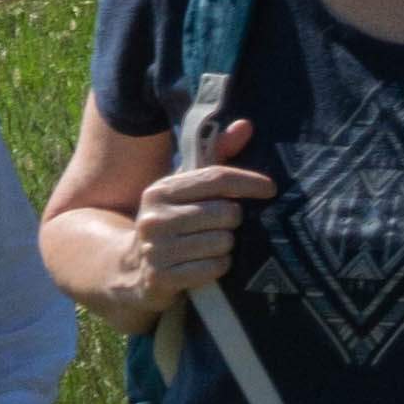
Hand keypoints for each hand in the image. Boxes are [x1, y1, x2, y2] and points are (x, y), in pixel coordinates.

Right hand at [118, 157, 268, 307]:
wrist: (132, 269)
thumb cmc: (174, 221)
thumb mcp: (189, 190)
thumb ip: (218, 156)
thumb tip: (246, 125)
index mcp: (160, 190)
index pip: (216, 178)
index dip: (249, 182)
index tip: (270, 189)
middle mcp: (153, 218)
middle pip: (226, 212)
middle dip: (234, 220)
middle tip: (224, 225)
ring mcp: (154, 250)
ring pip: (223, 241)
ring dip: (226, 245)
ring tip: (211, 245)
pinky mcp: (161, 278)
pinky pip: (215, 267)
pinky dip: (219, 266)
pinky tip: (205, 264)